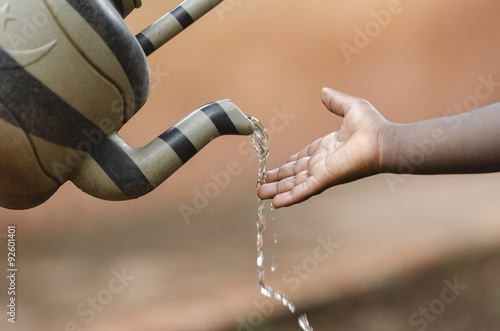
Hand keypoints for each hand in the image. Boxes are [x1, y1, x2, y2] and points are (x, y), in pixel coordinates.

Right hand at [258, 87, 389, 207]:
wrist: (382, 141)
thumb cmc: (373, 127)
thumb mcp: (351, 108)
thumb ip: (335, 102)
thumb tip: (324, 91)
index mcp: (327, 148)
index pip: (304, 158)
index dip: (291, 163)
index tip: (280, 166)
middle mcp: (322, 162)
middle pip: (295, 173)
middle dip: (278, 180)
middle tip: (263, 185)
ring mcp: (322, 172)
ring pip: (294, 184)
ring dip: (278, 190)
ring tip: (261, 194)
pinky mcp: (324, 179)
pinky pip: (302, 190)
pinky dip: (289, 197)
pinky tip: (276, 204)